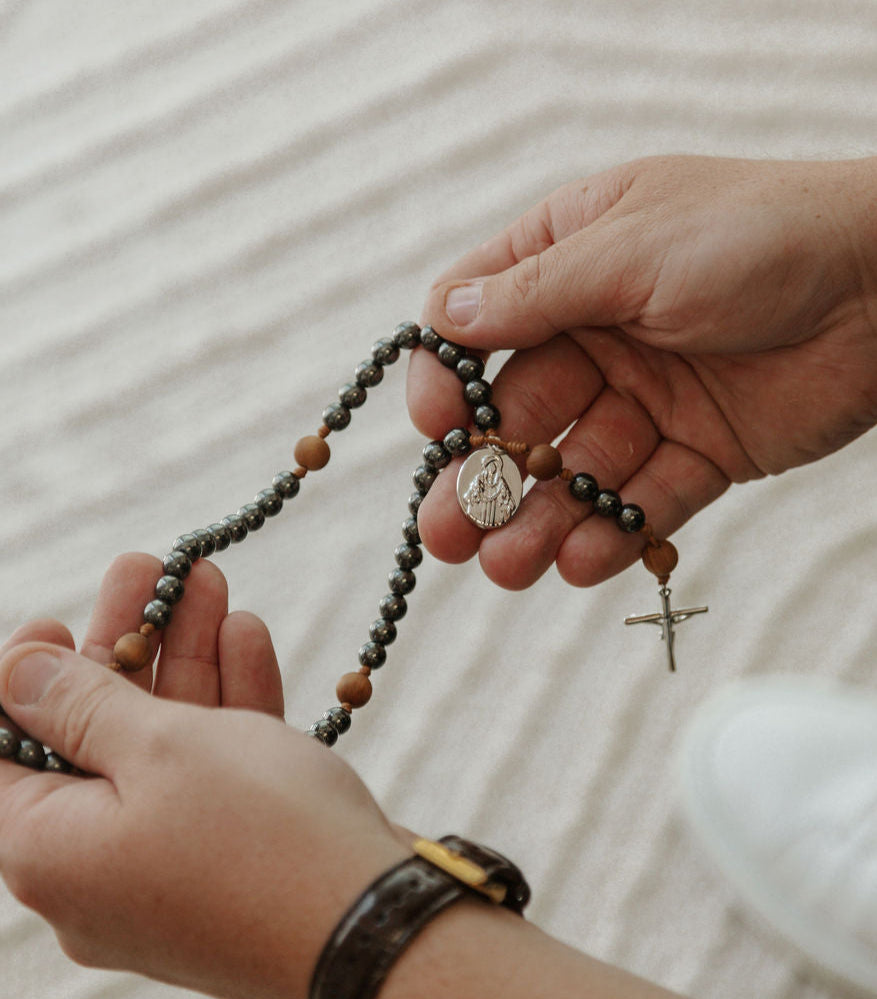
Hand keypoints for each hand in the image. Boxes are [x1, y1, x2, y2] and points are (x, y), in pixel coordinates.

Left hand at [0, 554, 410, 998]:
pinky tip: (247, 639)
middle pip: (85, 739)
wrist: (383, 933)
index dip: (11, 681)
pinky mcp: (226, 871)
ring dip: (183, 664)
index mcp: (47, 852)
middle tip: (150, 569)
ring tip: (210, 583)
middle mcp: (93, 874)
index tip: (61, 624)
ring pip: (157, 752)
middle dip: (125, 645)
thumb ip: (80, 701)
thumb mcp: (160, 747)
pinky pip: (207, 784)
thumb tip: (14, 671)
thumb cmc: (263, 837)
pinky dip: (223, 714)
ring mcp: (164, 875)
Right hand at [406, 154, 876, 587]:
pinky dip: (614, 532)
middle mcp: (599, 334)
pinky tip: (582, 562)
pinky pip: (643, 499)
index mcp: (571, 263)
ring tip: (510, 568)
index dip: (448, 381)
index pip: (480, 326)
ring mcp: (648, 397)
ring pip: (575, 471)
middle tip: (448, 537)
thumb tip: (444, 319)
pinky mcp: (698, 451)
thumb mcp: (631, 249)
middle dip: (483, 478)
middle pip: (518, 415)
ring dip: (540, 521)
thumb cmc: (758, 233)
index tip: (437, 428)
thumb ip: (536, 293)